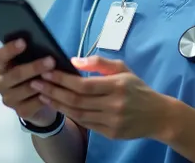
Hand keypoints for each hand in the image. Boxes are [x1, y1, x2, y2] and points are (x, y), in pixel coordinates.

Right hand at [0, 39, 57, 125]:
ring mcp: (9, 99)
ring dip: (42, 82)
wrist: (37, 100)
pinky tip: (54, 91)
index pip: (0, 56)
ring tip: (56, 76)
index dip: (10, 49)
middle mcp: (1, 82)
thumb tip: (47, 45)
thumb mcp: (31, 62)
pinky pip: (34, 103)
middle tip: (51, 61)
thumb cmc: (34, 73)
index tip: (23, 41)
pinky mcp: (20, 111)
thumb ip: (33, 54)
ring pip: (26, 89)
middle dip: (34, 67)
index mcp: (2, 66)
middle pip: (15, 74)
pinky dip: (45, 97)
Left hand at [30, 56, 171, 140]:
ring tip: (43, 94)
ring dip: (58, 104)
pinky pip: (85, 124)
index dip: (63, 79)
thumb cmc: (138, 88)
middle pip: (77, 100)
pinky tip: (60, 106)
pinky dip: (70, 115)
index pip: (84, 85)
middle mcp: (114, 105)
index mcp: (117, 85)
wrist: (158, 115)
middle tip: (36, 83)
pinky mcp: (110, 133)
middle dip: (54, 91)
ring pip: (78, 114)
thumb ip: (99, 63)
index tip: (47, 72)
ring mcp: (111, 121)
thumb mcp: (123, 68)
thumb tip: (74, 61)